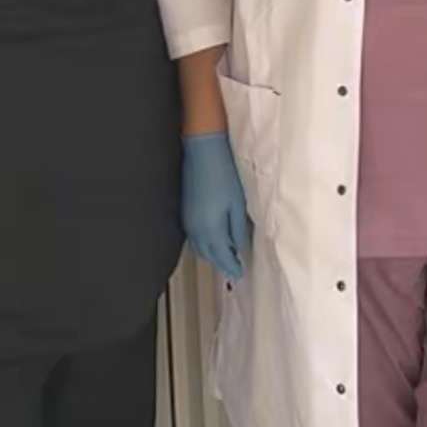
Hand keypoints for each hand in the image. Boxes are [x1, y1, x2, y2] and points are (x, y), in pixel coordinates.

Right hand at [182, 133, 250, 283]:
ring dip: (212, 254)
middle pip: (209, 256)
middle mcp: (196, 229)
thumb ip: (237, 229)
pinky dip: (205, 243)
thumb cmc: (223, 175)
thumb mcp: (237, 204)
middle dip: (222, 263)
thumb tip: (239, 247)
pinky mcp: (185, 212)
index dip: (232, 268)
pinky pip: (194, 237)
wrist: (202, 152)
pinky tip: (214, 239)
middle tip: (235, 268)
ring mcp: (188, 221)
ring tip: (227, 256)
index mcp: (211, 230)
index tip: (241, 275)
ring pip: (200, 248)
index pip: (222, 258)